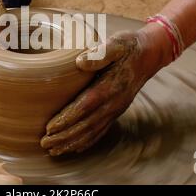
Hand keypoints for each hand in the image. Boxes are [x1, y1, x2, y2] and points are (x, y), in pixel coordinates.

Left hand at [40, 26, 171, 155]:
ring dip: (73, 143)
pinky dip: (87, 142)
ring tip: (54, 151)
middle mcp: (114, 102)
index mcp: (111, 86)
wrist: (150, 54)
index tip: (50, 128)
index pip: (85, 106)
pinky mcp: (117, 111)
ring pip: (93, 131)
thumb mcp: (116, 44)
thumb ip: (100, 54)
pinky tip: (75, 148)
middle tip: (45, 144)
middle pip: (86, 124)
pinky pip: (101, 130)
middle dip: (65, 136)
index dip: (67, 118)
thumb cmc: (129, 46)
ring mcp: (116, 109)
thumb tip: (80, 62)